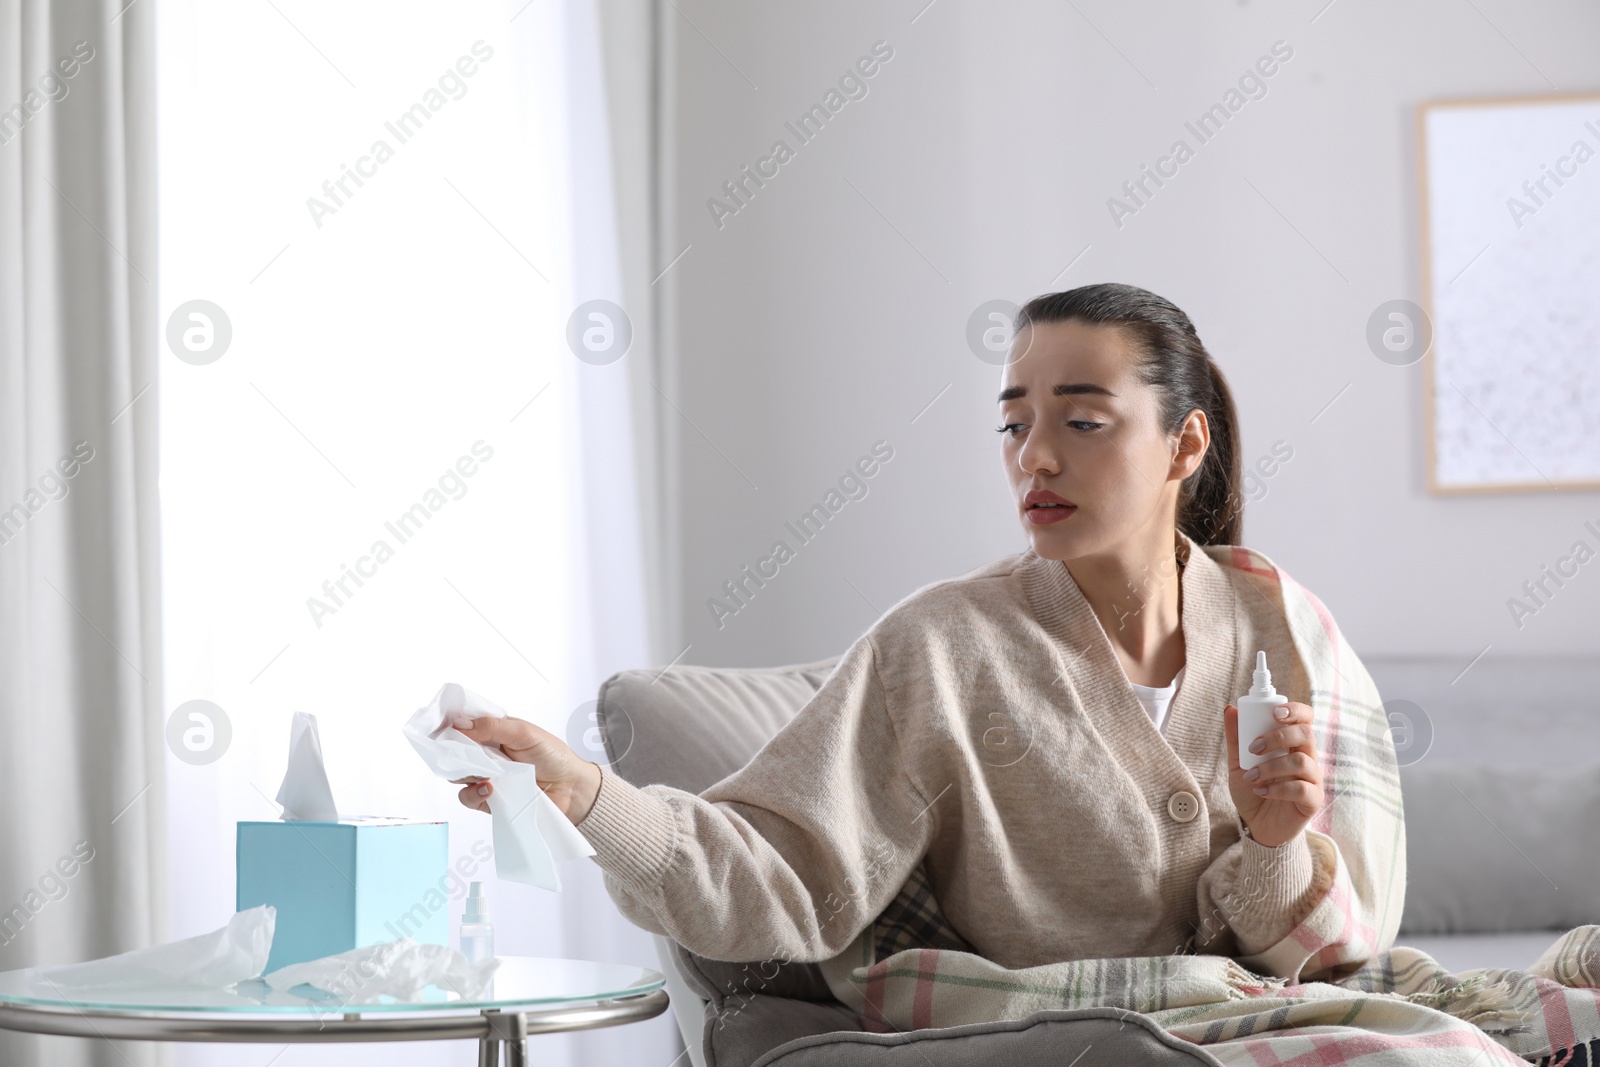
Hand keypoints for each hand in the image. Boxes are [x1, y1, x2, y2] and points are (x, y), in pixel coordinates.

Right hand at [448, 713, 603, 824]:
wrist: (572, 789)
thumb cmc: (554, 756)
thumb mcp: (524, 733)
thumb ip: (492, 727)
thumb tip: (459, 723)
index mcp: (494, 733)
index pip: (464, 727)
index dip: (450, 726)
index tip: (439, 727)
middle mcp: (487, 755)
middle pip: (455, 753)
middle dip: (452, 753)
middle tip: (458, 753)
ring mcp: (487, 777)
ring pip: (457, 776)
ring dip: (464, 774)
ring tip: (482, 774)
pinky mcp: (490, 800)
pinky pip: (468, 798)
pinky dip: (474, 793)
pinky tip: (489, 789)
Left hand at [1223, 701, 1323, 847]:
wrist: (1256, 824)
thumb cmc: (1252, 789)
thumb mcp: (1237, 763)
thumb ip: (1235, 739)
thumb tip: (1230, 709)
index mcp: (1292, 744)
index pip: (1304, 718)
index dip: (1295, 710)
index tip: (1274, 712)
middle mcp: (1307, 757)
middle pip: (1306, 734)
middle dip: (1278, 736)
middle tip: (1254, 748)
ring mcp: (1312, 779)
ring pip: (1301, 761)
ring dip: (1271, 767)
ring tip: (1251, 777)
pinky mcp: (1313, 800)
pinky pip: (1301, 788)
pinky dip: (1277, 788)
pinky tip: (1261, 791)